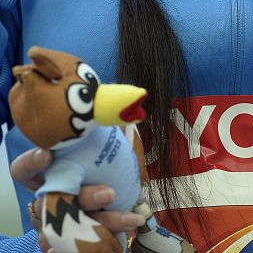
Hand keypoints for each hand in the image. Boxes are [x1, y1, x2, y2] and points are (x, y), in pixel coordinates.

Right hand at [11, 148, 142, 251]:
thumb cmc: (93, 169)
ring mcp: (54, 225)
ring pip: (74, 227)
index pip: (23, 170)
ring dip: (104, 222)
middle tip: (109, 193)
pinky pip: (79, 247)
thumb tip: (121, 113)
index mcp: (45, 175)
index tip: (48, 153)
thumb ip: (99, 136)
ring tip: (130, 217)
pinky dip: (102, 243)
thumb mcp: (93, 151)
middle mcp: (45, 201)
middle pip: (56, 202)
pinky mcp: (67, 242)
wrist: (101, 202)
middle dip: (85, 198)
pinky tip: (122, 237)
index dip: (31, 163)